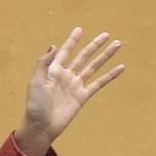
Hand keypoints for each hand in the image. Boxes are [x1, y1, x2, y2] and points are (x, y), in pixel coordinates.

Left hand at [14, 27, 123, 155]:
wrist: (41, 126)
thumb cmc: (35, 105)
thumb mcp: (35, 82)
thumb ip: (43, 64)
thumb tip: (53, 45)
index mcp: (54, 71)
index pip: (65, 52)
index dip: (72, 41)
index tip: (80, 29)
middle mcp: (66, 76)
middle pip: (83, 57)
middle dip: (94, 45)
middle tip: (106, 34)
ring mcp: (75, 86)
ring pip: (93, 67)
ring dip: (105, 56)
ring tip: (117, 45)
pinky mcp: (82, 96)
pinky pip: (99, 83)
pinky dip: (110, 75)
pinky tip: (121, 67)